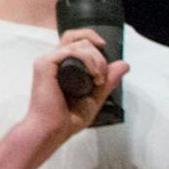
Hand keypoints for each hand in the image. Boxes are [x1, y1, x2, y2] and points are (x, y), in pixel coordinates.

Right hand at [27, 28, 127, 142]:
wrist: (52, 130)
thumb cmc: (66, 119)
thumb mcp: (95, 97)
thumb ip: (108, 81)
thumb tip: (124, 65)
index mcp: (60, 66)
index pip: (75, 40)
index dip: (92, 39)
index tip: (104, 50)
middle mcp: (52, 61)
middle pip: (78, 37)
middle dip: (98, 52)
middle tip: (102, 74)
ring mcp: (47, 61)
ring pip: (79, 43)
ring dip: (96, 59)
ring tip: (98, 78)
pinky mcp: (44, 64)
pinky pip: (71, 51)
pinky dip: (88, 60)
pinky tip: (93, 75)